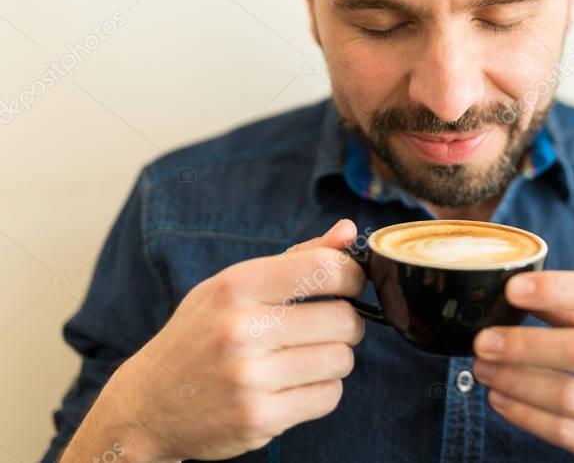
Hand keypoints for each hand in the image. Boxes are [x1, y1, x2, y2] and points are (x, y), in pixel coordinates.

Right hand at [62, 219, 366, 462]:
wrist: (146, 405)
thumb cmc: (201, 335)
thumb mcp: (234, 286)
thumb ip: (297, 257)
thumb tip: (348, 231)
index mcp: (236, 287)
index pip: (325, 268)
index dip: (352, 276)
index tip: (348, 285)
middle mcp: (241, 330)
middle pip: (343, 319)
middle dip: (346, 323)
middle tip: (326, 328)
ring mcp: (249, 378)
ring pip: (342, 360)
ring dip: (335, 359)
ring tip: (304, 358)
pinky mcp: (259, 418)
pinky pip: (329, 397)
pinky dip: (322, 391)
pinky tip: (293, 386)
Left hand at [472, 271, 573, 462]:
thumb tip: (518, 291)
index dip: (557, 288)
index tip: (513, 289)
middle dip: (523, 344)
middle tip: (483, 340)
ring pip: (568, 396)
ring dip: (515, 381)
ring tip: (483, 368)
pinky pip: (565, 433)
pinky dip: (525, 414)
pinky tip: (501, 398)